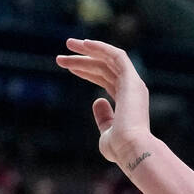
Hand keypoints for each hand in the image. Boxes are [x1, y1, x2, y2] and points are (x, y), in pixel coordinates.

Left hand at [55, 38, 152, 166]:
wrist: (131, 148)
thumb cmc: (119, 147)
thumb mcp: (106, 131)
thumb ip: (103, 117)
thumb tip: (97, 101)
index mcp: (127, 101)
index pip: (105, 79)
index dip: (86, 71)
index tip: (68, 67)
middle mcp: (132, 89)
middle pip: (104, 67)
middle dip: (82, 59)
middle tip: (60, 56)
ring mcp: (133, 83)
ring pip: (108, 59)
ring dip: (88, 50)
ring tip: (68, 44)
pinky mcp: (132, 79)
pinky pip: (117, 56)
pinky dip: (102, 48)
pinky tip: (85, 44)